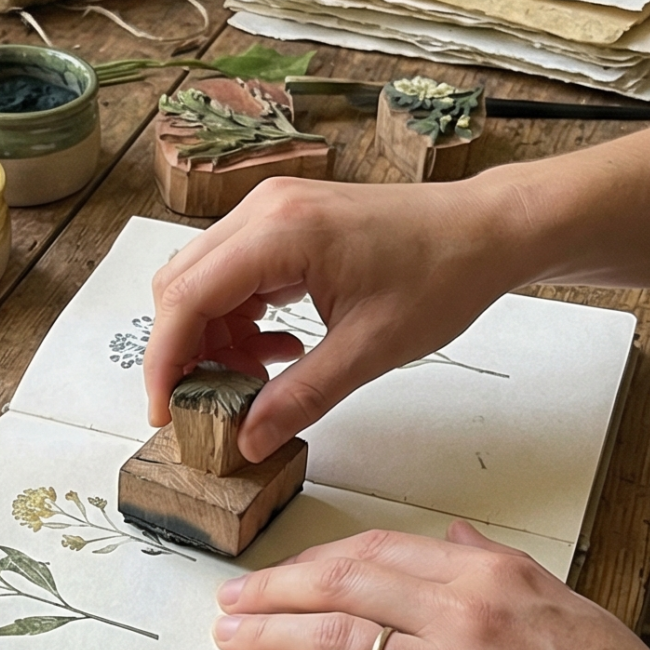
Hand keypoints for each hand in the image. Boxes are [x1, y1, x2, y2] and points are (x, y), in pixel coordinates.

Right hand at [144, 178, 518, 460]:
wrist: (484, 232)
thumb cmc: (441, 274)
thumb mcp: (370, 350)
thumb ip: (300, 396)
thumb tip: (248, 440)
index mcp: (280, 231)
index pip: (186, 298)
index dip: (166, 361)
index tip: (165, 412)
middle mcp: (264, 209)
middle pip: (182, 286)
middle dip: (185, 352)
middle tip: (211, 405)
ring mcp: (272, 209)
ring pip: (203, 280)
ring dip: (215, 337)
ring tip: (258, 380)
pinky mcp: (284, 220)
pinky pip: (233, 272)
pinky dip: (239, 318)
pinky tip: (279, 349)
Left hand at [212, 521, 649, 649]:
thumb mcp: (563, 602)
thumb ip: (497, 566)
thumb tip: (452, 536)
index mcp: (493, 578)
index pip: (378, 552)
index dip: (316, 560)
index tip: (284, 571)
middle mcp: (466, 618)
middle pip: (342, 588)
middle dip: (274, 590)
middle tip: (233, 598)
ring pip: (336, 642)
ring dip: (270, 637)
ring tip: (233, 637)